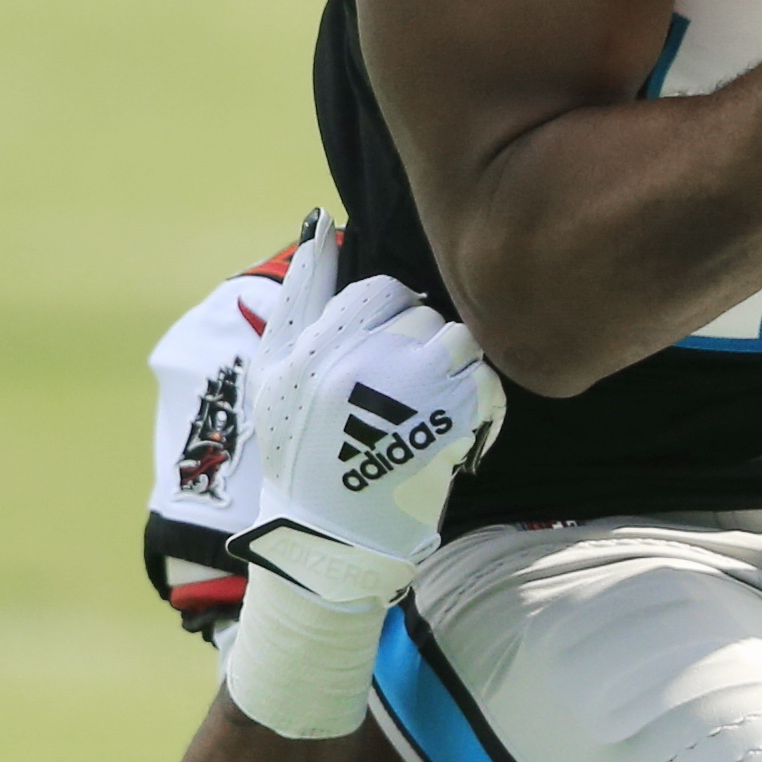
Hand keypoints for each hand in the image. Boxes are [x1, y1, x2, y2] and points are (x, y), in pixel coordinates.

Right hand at [228, 222, 499, 630]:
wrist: (328, 540)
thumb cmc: (299, 449)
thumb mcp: (275, 371)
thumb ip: (299, 294)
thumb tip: (320, 221)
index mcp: (311, 352)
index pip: (379, 292)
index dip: (389, 318)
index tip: (382, 351)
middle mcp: (356, 369)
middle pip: (422, 315)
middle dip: (419, 344)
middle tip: (404, 389)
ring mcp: (405, 398)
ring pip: (459, 342)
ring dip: (452, 369)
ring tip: (430, 405)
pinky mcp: (447, 428)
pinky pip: (485, 383)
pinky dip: (478, 402)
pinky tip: (452, 429)